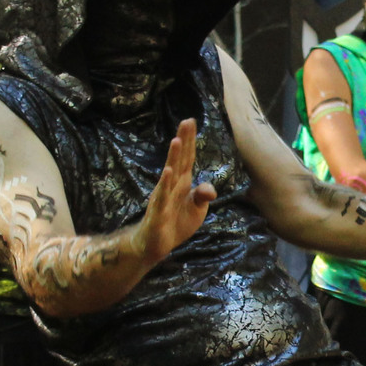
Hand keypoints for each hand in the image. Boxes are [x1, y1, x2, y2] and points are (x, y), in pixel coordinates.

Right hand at [139, 117, 217, 260]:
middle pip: (179, 160)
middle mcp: (172, 185)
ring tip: (177, 140)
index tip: (191, 121)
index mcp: (182, 183)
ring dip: (173, 157)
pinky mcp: (159, 211)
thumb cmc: (176, 223)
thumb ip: (203, 195)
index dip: (190, 141)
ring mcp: (164, 196)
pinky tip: (168, 171)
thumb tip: (210, 188)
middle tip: (186, 121)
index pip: (187, 158)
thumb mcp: (196, 209)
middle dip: (183, 140)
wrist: (156, 245)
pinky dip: (166, 183)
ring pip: (170, 174)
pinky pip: (163, 195)